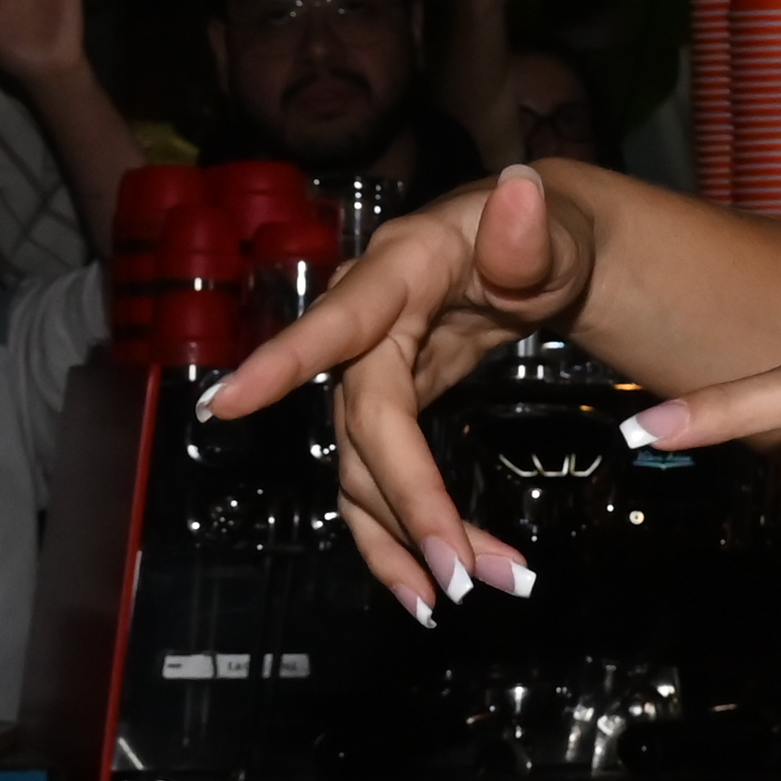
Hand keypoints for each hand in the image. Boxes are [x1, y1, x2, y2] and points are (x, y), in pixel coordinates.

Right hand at [205, 164, 591, 610]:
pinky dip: (398, 538)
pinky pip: (376, 484)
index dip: (282, 361)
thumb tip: (520, 189)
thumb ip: (534, 230)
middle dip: (409, 502)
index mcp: (399, 269)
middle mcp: (369, 326)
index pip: (338, 319)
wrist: (535, 252)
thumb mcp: (552, 229)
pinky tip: (425, 586)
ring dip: (404, 537)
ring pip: (364, 468)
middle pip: (367, 425)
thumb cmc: (541, 234)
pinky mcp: (386, 414)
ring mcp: (371, 374)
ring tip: (460, 591)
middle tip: (459, 574)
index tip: (227, 406)